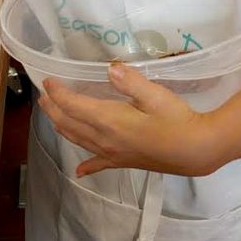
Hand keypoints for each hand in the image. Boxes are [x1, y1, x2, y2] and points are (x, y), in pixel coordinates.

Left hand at [38, 62, 217, 177]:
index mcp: (109, 120)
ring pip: (78, 140)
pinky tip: (79, 172)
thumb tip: (109, 67)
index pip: (73, 105)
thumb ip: (130, 81)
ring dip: (62, 127)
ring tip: (53, 116)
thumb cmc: (177, 119)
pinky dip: (86, 166)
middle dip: (54, 109)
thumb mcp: (155, 94)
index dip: (58, 93)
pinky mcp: (124, 162)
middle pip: (69, 123)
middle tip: (44, 95)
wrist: (196, 151)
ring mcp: (113, 153)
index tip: (48, 81)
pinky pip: (98, 163)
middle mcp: (104, 139)